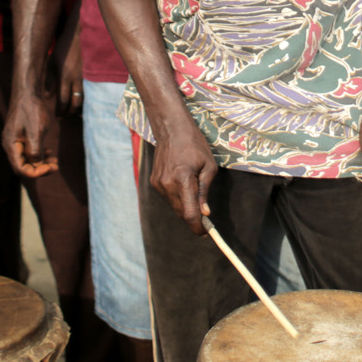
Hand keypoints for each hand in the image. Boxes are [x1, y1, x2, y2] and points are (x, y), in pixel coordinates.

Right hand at [3, 87, 58, 178]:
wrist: (28, 92)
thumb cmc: (31, 110)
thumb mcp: (36, 131)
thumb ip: (35, 150)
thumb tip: (36, 164)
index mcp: (11, 145)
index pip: (20, 168)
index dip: (35, 172)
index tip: (49, 168)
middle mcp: (10, 145)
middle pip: (23, 165)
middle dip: (39, 169)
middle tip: (55, 166)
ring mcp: (15, 140)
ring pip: (26, 159)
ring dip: (40, 162)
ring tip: (55, 162)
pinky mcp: (20, 136)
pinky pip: (28, 150)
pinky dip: (38, 154)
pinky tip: (49, 152)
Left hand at [55, 33, 83, 114]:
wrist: (80, 35)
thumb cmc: (63, 47)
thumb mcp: (52, 61)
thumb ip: (49, 79)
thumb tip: (47, 96)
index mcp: (65, 76)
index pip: (63, 100)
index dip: (60, 110)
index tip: (56, 115)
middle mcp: (77, 79)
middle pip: (75, 103)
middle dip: (69, 112)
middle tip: (63, 116)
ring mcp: (86, 77)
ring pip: (84, 98)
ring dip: (78, 107)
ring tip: (71, 111)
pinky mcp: (92, 74)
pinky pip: (89, 91)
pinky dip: (85, 99)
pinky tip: (80, 101)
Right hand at [149, 120, 217, 235]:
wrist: (171, 129)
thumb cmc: (194, 145)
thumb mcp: (208, 166)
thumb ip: (205, 190)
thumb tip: (205, 213)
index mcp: (183, 179)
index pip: (189, 213)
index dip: (198, 227)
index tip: (206, 232)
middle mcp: (167, 184)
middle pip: (181, 213)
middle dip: (193, 219)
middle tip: (205, 220)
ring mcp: (158, 184)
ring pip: (174, 207)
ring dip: (185, 208)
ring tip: (194, 195)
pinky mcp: (153, 182)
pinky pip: (168, 198)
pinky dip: (177, 198)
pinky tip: (183, 185)